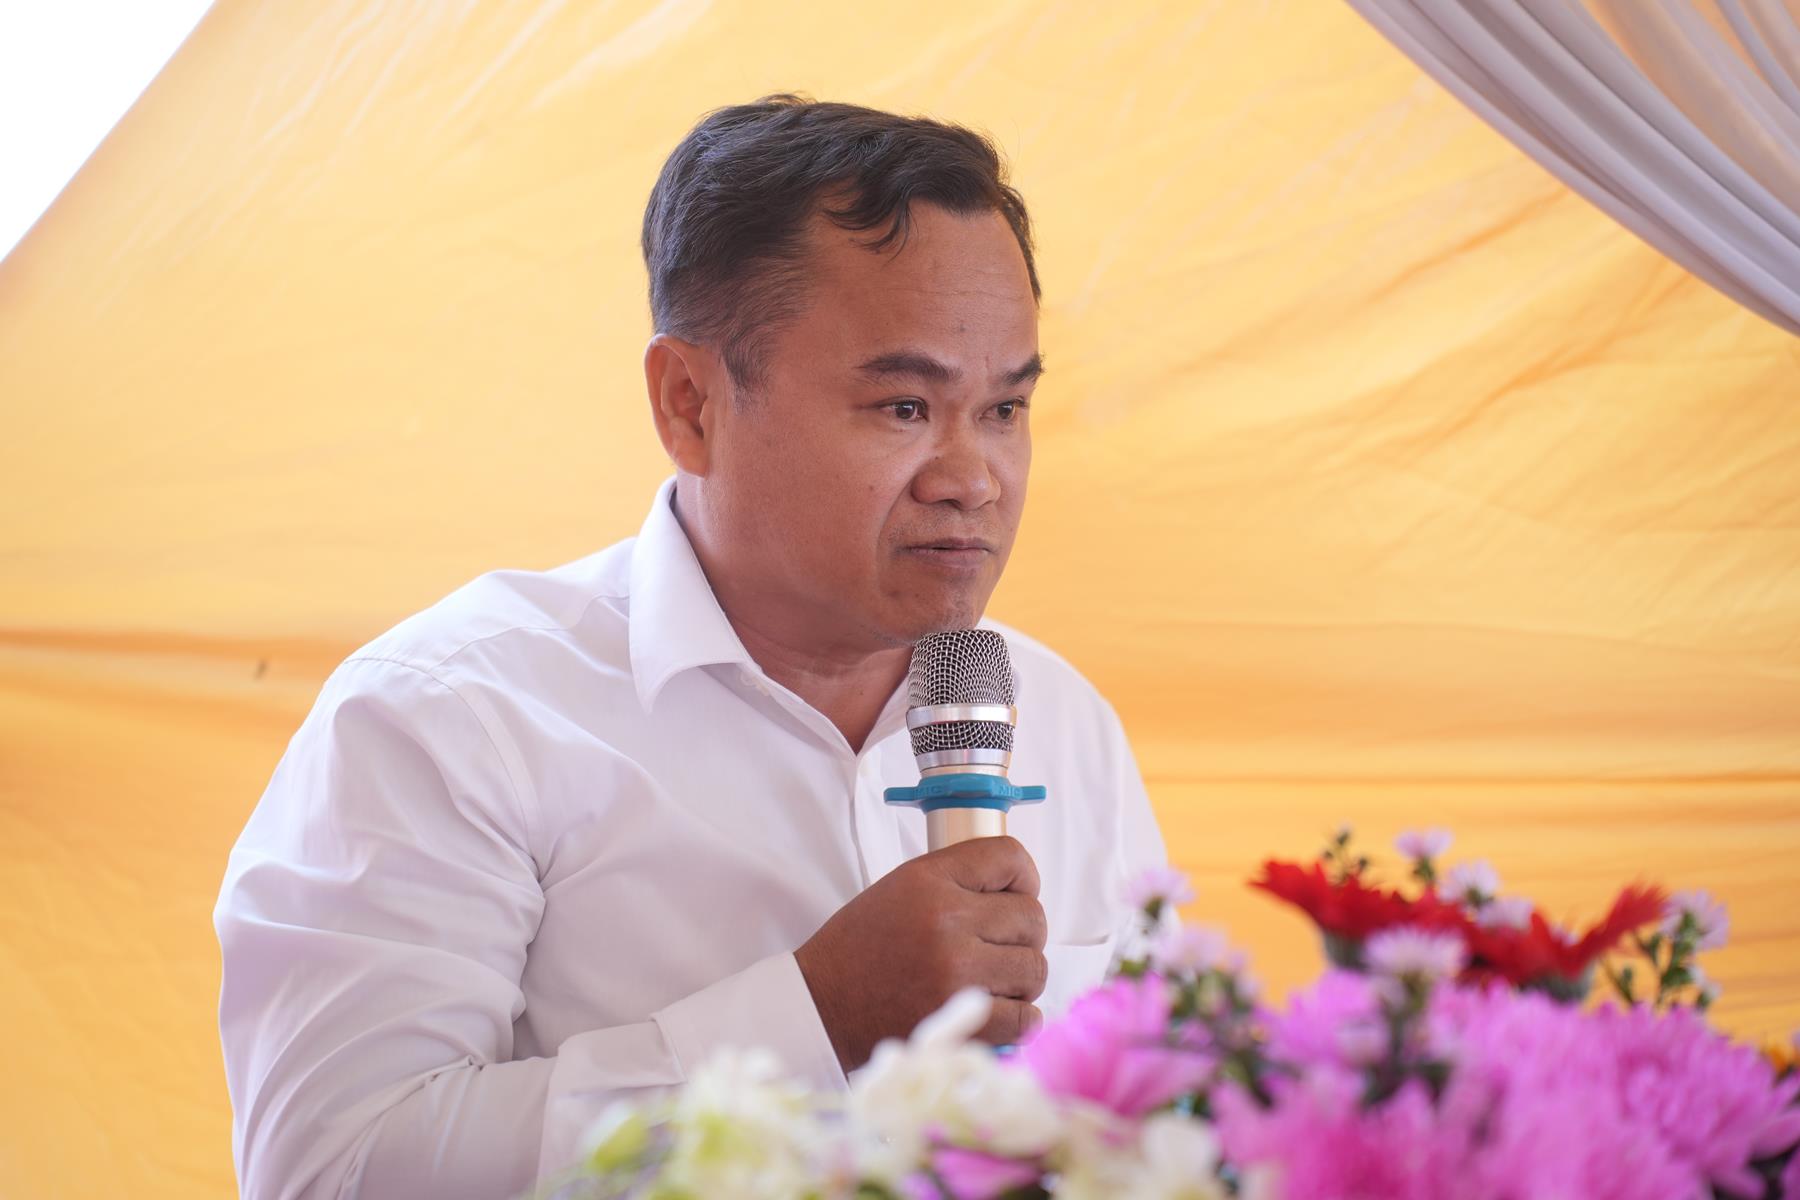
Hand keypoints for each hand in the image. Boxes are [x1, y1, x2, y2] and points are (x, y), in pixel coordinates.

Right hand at [793, 835, 1046, 1070]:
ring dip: (1019, 979)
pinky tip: (996, 1012)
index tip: (1017, 895)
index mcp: (928, 879)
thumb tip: (1020, 889)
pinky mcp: (961, 1019)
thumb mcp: (899, 890)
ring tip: (989, 982)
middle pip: (1032, 917)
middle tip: (997, 949)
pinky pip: (1025, 1017)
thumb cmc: (860, 949)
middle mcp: (946, 919)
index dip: (1024, 878)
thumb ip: (957, 881)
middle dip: (1022, 935)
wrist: (821, 1006)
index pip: (1010, 858)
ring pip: (1034, 967)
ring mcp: (957, 972)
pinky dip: (1018, 1018)